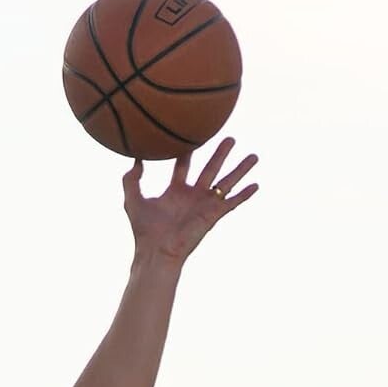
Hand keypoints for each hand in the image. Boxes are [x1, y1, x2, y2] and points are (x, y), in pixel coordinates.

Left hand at [121, 136, 257, 264]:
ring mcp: (205, 205)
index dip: (188, 151)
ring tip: (254, 156)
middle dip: (220, 153)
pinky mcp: (214, 215)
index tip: (192, 135)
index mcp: (176, 191)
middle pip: (211, 169)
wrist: (157, 251)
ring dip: (241, 169)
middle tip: (230, 138)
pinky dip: (245, 194)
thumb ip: (131, 180)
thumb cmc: (144, 230)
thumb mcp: (133, 200)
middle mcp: (193, 195)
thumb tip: (136, 159)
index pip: (184, 166)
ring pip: (227, 182)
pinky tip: (256, 185)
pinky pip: (233, 202)